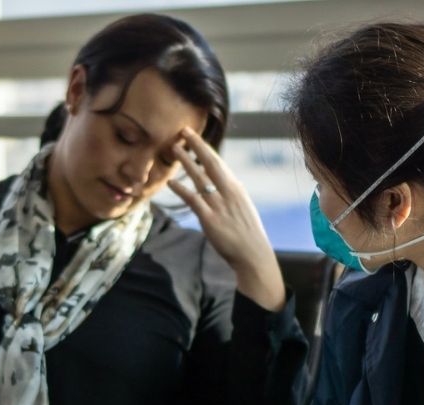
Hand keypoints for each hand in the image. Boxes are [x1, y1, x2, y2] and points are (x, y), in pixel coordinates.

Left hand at [167, 127, 285, 310]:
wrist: (253, 255)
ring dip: (186, 162)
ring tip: (174, 149)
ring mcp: (219, 205)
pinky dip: (181, 189)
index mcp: (237, 188)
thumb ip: (232, 195)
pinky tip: (171, 182)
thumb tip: (228, 185)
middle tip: (184, 131)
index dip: (205, 148)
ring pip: (200, 178)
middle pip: (211, 163)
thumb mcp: (243, 209)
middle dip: (197, 145)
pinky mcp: (210, 220)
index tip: (194, 136)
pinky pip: (193, 200)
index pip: (218, 163)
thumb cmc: (248, 234)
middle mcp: (228, 192)